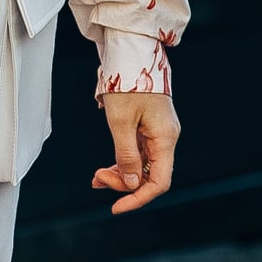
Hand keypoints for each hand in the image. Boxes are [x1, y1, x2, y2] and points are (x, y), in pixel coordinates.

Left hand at [92, 90, 178, 215]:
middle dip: (122, 184)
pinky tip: (104, 168)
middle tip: (96, 179)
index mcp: (165, 138)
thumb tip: (130, 185)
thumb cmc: (126, 82)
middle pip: (149, 176)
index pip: (159, 182)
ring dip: (119, 175)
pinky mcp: (149, 128)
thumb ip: (125, 156)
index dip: (138, 198)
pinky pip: (138, 153)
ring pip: (142, 166)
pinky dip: (122, 162)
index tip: (115, 208)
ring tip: (96, 178)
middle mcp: (166, 138)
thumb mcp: (120, 122)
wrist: (132, 53)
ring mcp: (158, 133)